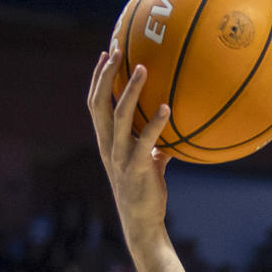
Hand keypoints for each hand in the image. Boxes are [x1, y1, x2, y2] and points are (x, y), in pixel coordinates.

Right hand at [87, 48, 172, 243]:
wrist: (142, 223)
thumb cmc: (146, 191)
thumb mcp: (149, 161)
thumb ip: (156, 143)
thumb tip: (175, 127)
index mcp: (106, 140)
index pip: (96, 102)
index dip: (98, 77)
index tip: (106, 53)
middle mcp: (107, 144)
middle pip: (99, 101)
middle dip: (106, 73)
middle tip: (117, 49)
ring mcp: (119, 155)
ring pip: (119, 115)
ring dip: (129, 90)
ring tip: (143, 68)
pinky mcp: (136, 167)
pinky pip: (144, 141)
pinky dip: (155, 123)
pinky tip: (167, 108)